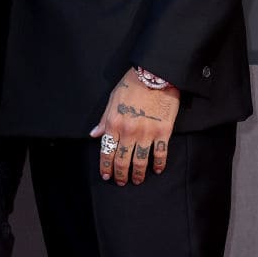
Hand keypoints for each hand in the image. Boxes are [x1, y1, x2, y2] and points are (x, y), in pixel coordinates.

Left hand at [90, 67, 179, 184]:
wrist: (154, 74)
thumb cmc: (131, 85)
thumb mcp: (112, 100)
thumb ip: (104, 120)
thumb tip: (94, 135)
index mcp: (114, 123)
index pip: (107, 150)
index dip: (106, 166)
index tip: (106, 175)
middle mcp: (129, 131)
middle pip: (122, 160)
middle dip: (120, 174)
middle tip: (121, 182)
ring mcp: (147, 133)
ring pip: (140, 162)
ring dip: (138, 174)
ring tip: (137, 180)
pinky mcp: (163, 132)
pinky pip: (160, 154)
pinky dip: (159, 164)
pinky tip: (156, 170)